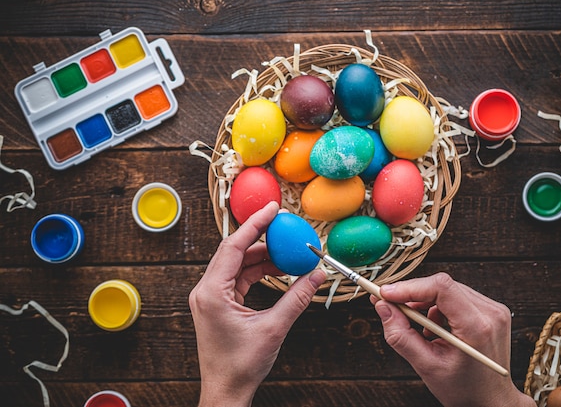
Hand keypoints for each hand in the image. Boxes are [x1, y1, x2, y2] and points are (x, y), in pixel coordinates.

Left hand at [189, 202, 326, 406]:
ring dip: (262, 256)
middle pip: (234, 251)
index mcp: (211, 292)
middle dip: (260, 237)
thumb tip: (317, 275)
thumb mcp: (274, 328)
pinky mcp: (218, 303)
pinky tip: (278, 269)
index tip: (273, 209)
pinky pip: (239, 278)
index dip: (255, 225)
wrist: (226, 390)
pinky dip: (258, 271)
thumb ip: (297, 298)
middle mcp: (206, 290)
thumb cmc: (241, 365)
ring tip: (288, 252)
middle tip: (284, 226)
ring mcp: (210, 297)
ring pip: (237, 264)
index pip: (234, 247)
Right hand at [371, 273, 534, 406]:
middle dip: (412, 294)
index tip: (386, 294)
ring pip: (447, 289)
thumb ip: (401, 336)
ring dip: (425, 302)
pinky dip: (438, 307)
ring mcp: (493, 309)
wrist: (491, 400)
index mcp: (477, 327)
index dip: (409, 287)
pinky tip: (435, 328)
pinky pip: (456, 296)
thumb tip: (382, 307)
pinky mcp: (491, 309)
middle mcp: (490, 313)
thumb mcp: (426, 366)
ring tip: (420, 328)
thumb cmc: (463, 389)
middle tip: (390, 305)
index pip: (441, 288)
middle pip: (442, 286)